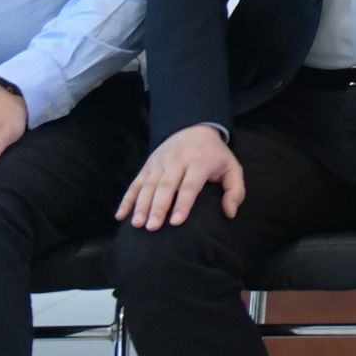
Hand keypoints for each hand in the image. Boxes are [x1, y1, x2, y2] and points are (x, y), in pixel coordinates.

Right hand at [119, 122, 244, 230]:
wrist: (195, 128)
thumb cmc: (215, 155)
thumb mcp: (232, 168)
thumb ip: (235, 190)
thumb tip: (230, 213)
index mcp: (199, 162)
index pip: (189, 185)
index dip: (183, 204)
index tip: (176, 222)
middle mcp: (176, 161)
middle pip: (165, 186)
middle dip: (158, 207)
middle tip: (152, 227)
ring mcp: (159, 163)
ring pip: (148, 185)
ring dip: (140, 205)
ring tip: (137, 224)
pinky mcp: (147, 166)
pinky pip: (135, 183)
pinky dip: (126, 199)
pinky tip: (120, 215)